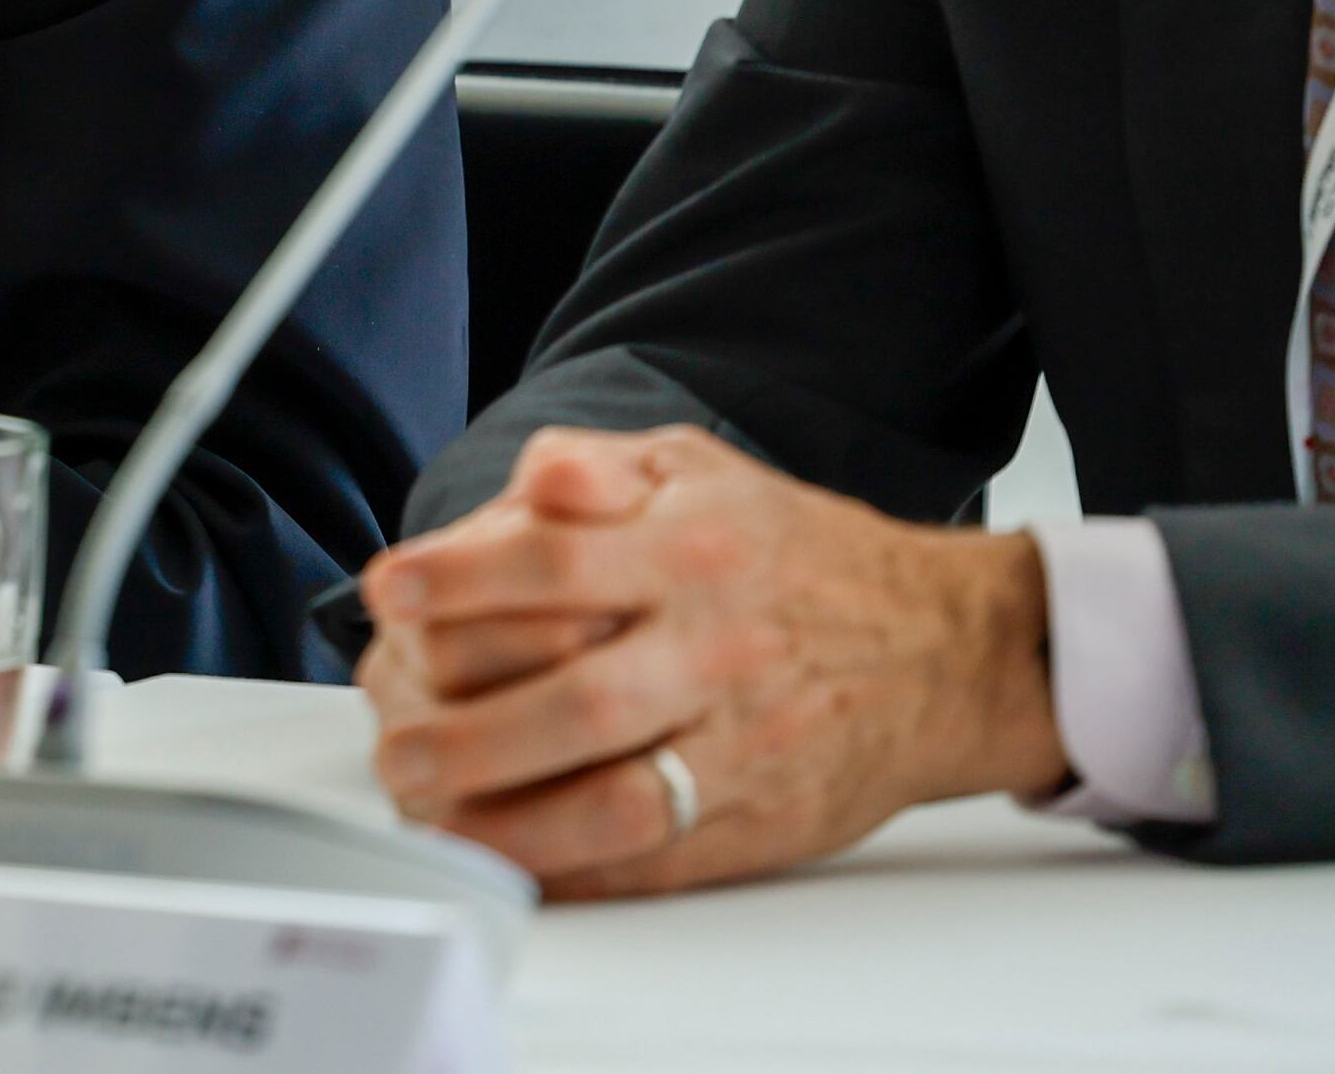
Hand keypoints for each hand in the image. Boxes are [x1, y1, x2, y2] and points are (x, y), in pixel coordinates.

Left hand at [353, 424, 1061, 894]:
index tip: (392, 589)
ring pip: (614, 798)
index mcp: (693, 550)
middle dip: (467, 727)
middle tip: (394, 735)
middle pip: (576, 698)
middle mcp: (714, 649)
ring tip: (430, 808)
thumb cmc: (799, 557)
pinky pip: (654, 860)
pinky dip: (572, 869)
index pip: (557, 560)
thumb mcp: (701, 472)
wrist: (942, 649)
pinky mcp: (757, 820)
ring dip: (509, 817)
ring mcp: (738, 744)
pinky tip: (508, 858)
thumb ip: (600, 466)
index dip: (461, 576)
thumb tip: (532, 482)